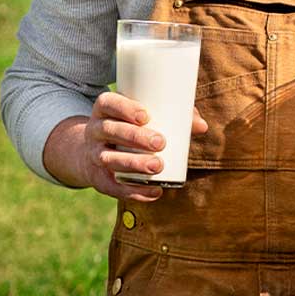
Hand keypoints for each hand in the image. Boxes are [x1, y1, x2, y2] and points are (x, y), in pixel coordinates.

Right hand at [49, 92, 209, 202]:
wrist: (93, 151)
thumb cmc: (129, 128)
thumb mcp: (141, 118)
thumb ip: (174, 118)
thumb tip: (202, 126)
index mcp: (104, 110)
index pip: (107, 103)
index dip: (124, 108)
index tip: (146, 116)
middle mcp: (95, 130)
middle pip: (110, 130)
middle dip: (134, 137)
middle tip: (160, 142)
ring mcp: (94, 154)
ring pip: (108, 158)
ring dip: (133, 163)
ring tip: (157, 166)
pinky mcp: (98, 178)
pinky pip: (112, 186)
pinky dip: (133, 191)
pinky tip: (154, 192)